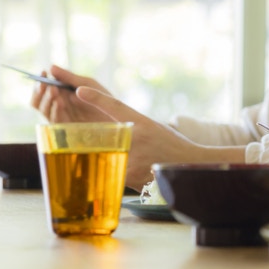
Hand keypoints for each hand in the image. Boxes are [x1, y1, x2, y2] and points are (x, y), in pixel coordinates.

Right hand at [31, 65, 115, 122]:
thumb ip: (69, 77)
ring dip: (47, 100)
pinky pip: (56, 121)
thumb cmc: (105, 99)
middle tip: (47, 85)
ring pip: (44, 111)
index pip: (42, 91)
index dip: (40, 82)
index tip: (44, 72)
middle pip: (38, 102)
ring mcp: (62, 119)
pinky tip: (60, 102)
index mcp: (60, 96)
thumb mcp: (88, 84)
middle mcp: (58, 108)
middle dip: (40, 92)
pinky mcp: (68, 130)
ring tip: (55, 90)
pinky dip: (56, 110)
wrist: (120, 118)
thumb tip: (50, 67)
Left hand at [71, 87, 211, 189]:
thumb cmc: (171, 145)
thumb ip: (130, 127)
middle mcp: (137, 138)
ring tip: (133, 165)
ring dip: (111, 163)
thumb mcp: (153, 128)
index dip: (97, 97)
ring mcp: (135, 159)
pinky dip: (119, 176)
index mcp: (143, 123)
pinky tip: (137, 175)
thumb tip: (102, 131)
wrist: (189, 164)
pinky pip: (114, 176)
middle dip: (96, 145)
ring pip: (107, 159)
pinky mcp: (133, 179)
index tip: (79, 90)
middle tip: (100, 148)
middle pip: (103, 139)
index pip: (116, 107)